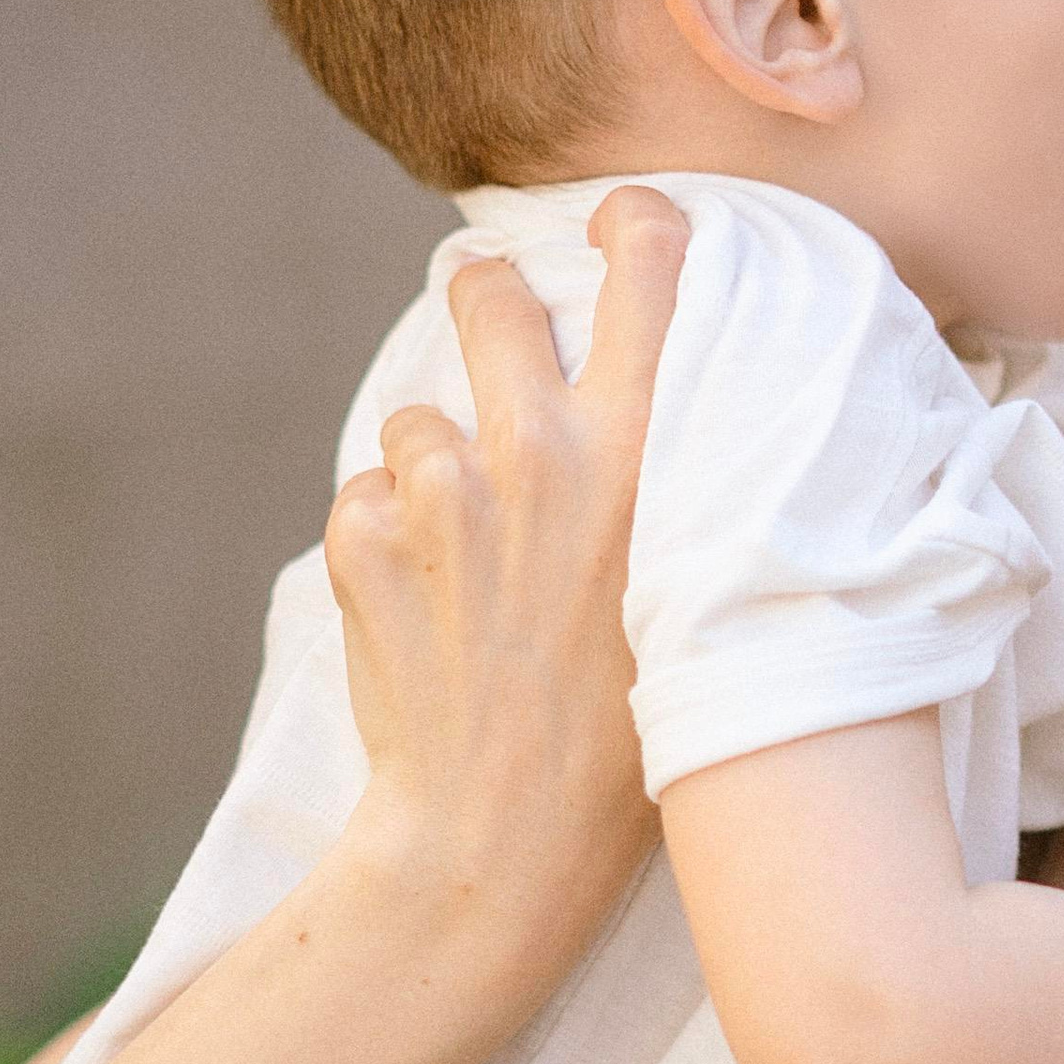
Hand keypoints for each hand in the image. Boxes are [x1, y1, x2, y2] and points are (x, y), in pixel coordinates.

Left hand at [325, 186, 687, 941]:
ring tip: (469, 555)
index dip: (631, 227)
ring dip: (432, 467)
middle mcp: (543, 450)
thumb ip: (683, 492)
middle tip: (491, 316)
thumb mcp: (702, 595)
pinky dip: (385, 543)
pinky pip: (366, 500)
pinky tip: (425, 612)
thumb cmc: (629, 740)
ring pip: (416, 417)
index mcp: (649, 454)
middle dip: (486, 301)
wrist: (504, 841)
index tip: (618, 223)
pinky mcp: (362, 542)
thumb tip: (668, 412)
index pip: (649, 269)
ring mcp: (442, 494)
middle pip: (492, 298)